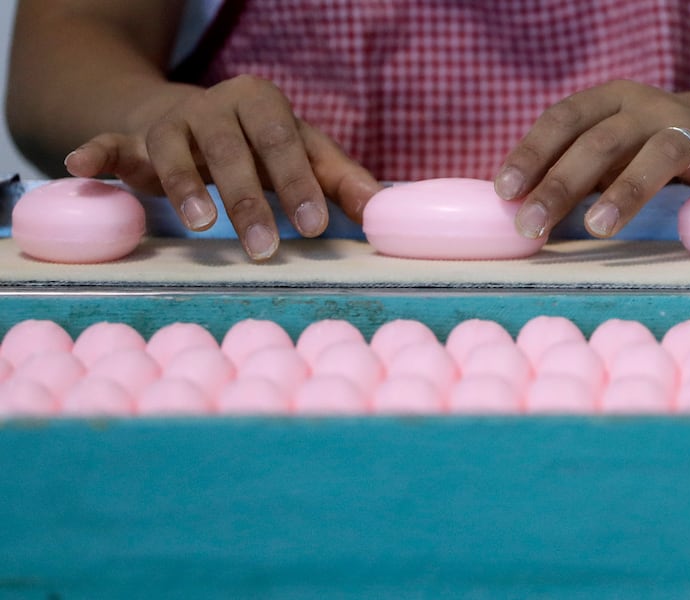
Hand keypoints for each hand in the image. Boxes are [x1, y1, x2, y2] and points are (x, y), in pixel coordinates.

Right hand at [64, 75, 381, 259]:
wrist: (198, 118)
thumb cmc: (262, 143)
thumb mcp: (303, 153)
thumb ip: (340, 179)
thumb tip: (383, 211)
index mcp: (263, 104)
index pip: (285, 142)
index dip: (300, 183)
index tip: (315, 227)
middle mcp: (215, 106)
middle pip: (232, 150)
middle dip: (249, 200)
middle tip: (265, 249)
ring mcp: (171, 122)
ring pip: (174, 148)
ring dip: (185, 185)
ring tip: (201, 224)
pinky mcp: (134, 139)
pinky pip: (112, 143)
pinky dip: (98, 153)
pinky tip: (83, 167)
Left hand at [494, 80, 689, 238]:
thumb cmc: (634, 147)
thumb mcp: (596, 149)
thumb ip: (560, 170)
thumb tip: (508, 209)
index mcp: (604, 102)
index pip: (560, 120)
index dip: (531, 153)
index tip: (505, 190)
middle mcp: (642, 108)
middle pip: (599, 142)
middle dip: (562, 185)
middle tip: (532, 225)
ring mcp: (684, 126)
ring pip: (656, 154)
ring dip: (626, 191)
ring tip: (599, 227)